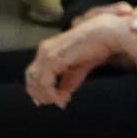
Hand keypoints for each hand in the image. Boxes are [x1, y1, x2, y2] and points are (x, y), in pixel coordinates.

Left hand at [20, 13, 134, 106]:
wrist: (106, 34)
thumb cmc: (95, 47)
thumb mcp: (78, 69)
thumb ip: (67, 82)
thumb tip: (61, 99)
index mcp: (48, 50)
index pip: (33, 72)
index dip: (36, 89)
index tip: (44, 102)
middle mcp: (44, 50)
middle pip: (31, 76)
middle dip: (38, 93)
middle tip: (51, 103)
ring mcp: (47, 53)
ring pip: (36, 80)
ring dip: (45, 94)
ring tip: (59, 101)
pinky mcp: (54, 57)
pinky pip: (45, 81)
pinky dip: (51, 92)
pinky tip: (62, 98)